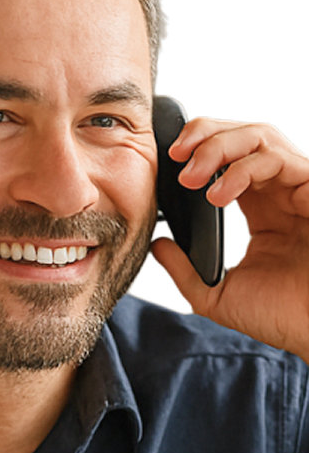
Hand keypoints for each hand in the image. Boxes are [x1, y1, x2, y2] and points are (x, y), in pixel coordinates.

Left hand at [150, 115, 308, 360]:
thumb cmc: (282, 316)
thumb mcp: (218, 295)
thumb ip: (185, 270)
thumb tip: (157, 245)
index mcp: (262, 209)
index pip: (229, 160)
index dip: (198, 150)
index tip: (167, 163)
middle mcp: (282, 192)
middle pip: (245, 136)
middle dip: (204, 135)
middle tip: (176, 156)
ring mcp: (301, 189)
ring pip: (261, 137)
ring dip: (218, 148)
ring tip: (192, 178)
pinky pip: (280, 160)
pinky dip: (243, 169)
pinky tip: (218, 196)